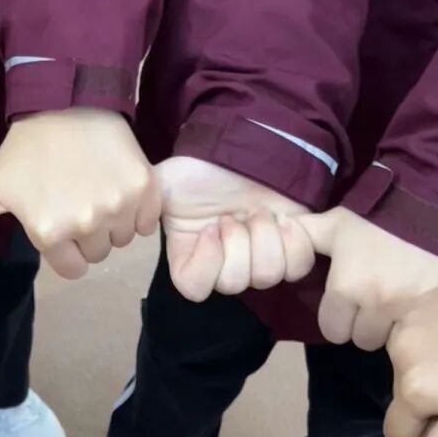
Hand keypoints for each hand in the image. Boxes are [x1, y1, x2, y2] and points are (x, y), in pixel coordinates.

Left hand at [0, 109, 159, 278]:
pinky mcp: (143, 189)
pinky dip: (141, 211)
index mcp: (49, 233)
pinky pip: (148, 221)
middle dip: (92, 237)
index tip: (67, 229)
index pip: (73, 269)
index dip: (70, 252)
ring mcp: (117, 207)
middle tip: (83, 204)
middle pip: (99, 254)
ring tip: (101, 193)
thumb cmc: (27, 146)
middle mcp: (85, 226)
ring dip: (117, 223)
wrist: (65, 101)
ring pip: (124, 238)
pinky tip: (122, 189)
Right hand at [156, 156, 314, 300]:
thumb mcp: (164, 184)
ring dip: (264, 237)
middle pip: (234, 283)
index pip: (195, 289)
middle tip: (236, 213)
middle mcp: (224, 265)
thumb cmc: (201, 169)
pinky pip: (298, 266)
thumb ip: (145, 206)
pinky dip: (293, 241)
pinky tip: (284, 219)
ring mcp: (257, 259)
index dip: (206, 264)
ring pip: (266, 276)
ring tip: (259, 212)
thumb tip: (139, 218)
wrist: (243, 147)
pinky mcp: (290, 249)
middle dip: (237, 242)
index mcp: (191, 258)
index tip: (210, 228)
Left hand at [298, 208, 437, 347]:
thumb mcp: (339, 222)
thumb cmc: (382, 212)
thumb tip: (278, 232)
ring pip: (391, 339)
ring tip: (400, 301)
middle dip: (366, 325)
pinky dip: (419, 323)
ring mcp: (410, 310)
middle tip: (377, 302)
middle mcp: (375, 305)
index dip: (339, 318)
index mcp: (346, 287)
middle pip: (362, 339)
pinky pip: (422, 332)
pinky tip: (421, 303)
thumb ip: (306, 235)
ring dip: (392, 326)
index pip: (333, 329)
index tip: (351, 303)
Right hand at [380, 282, 437, 436]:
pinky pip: (414, 335)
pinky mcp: (419, 302)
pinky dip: (433, 341)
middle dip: (427, 399)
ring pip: (405, 365)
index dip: (425, 431)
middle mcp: (400, 354)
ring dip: (428, 368)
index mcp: (414, 390)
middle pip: (401, 396)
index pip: (398, 431)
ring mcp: (408, 322)